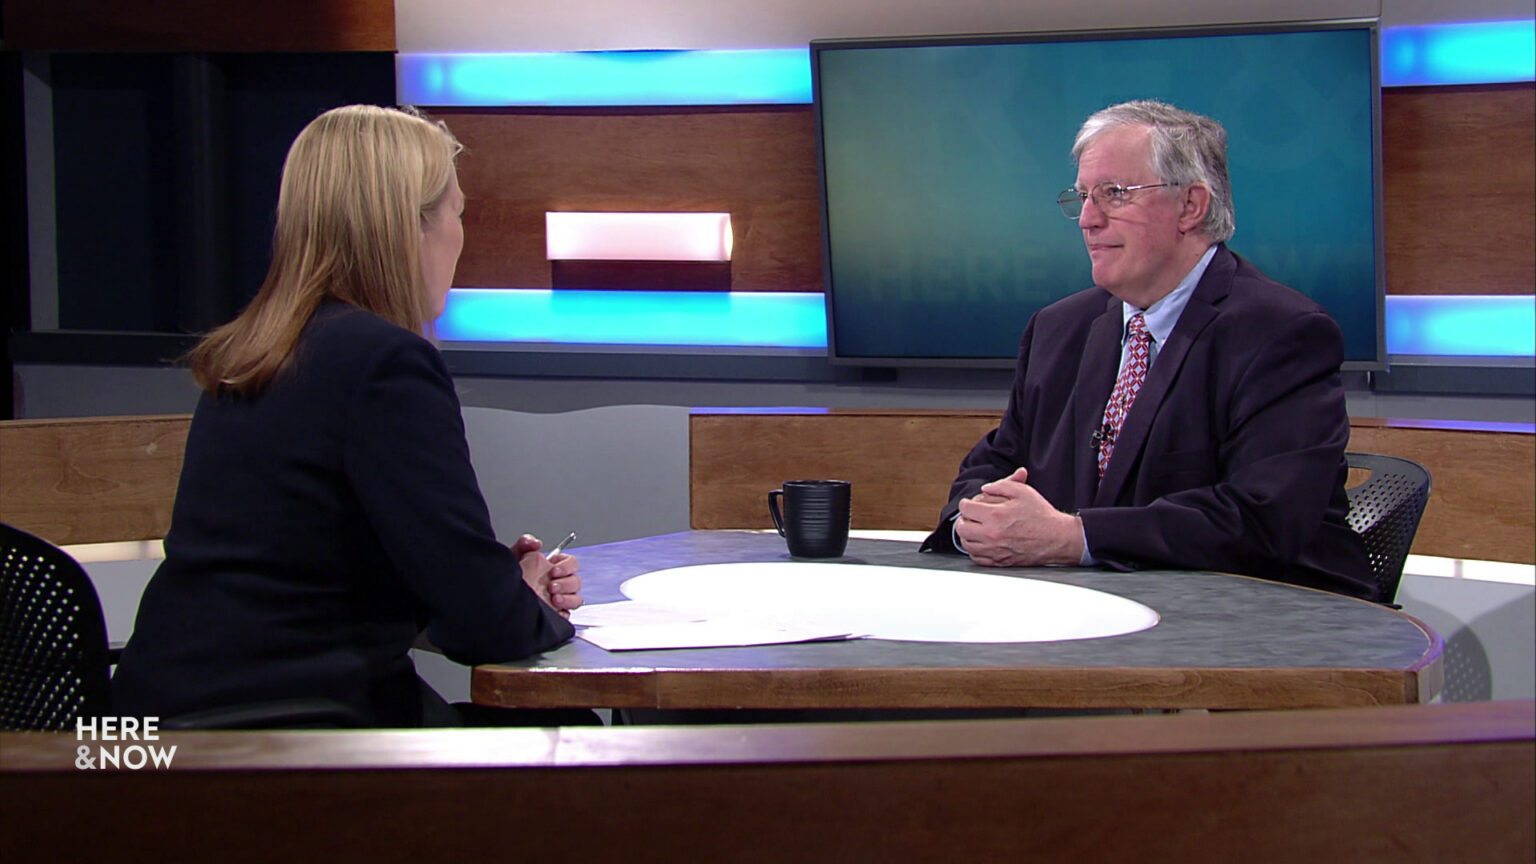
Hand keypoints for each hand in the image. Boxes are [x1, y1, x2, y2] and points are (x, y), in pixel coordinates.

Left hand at [512, 534, 583, 617]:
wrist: (502, 600)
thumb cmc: (508, 578)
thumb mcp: (514, 557)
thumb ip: (525, 544)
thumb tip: (536, 543)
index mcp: (553, 568)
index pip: (572, 563)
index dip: (566, 566)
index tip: (554, 571)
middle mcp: (558, 584)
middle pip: (576, 581)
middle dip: (566, 584)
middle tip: (551, 587)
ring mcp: (559, 600)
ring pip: (576, 599)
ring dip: (568, 599)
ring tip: (554, 600)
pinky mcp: (556, 615)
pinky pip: (567, 615)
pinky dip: (563, 614)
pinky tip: (553, 612)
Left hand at [955, 468, 1084, 566]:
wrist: (1057, 538)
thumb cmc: (1041, 515)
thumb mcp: (1023, 492)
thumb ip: (1001, 485)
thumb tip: (984, 488)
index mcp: (995, 515)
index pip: (966, 508)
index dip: (966, 503)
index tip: (969, 503)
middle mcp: (991, 534)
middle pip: (961, 528)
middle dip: (963, 519)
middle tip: (970, 516)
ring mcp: (994, 550)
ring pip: (967, 544)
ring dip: (967, 534)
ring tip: (975, 528)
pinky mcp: (999, 561)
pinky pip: (976, 558)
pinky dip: (975, 549)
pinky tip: (981, 542)